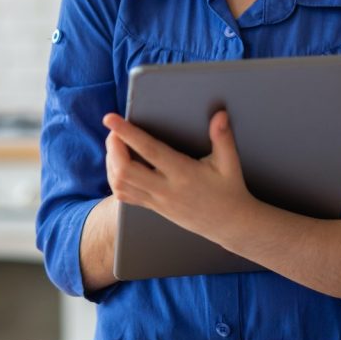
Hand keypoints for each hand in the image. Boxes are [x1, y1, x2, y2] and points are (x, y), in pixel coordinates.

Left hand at [101, 110, 258, 243]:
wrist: (229, 224)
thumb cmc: (229, 191)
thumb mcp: (229, 163)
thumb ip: (223, 137)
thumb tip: (220, 115)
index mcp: (183, 174)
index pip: (149, 151)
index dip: (127, 133)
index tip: (111, 119)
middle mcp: (166, 189)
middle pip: (125, 171)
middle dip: (113, 148)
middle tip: (114, 131)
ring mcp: (157, 201)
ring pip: (120, 185)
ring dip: (111, 163)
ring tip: (115, 145)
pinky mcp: (154, 208)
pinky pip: (125, 196)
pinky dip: (115, 179)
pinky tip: (118, 166)